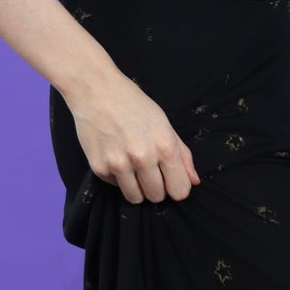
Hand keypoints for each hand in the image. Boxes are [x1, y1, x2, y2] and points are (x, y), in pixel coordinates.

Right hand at [65, 70, 201, 204]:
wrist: (96, 91)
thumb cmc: (133, 104)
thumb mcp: (164, 124)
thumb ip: (182, 155)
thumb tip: (193, 181)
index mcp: (164, 146)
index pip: (180, 191)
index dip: (177, 187)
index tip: (170, 180)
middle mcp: (143, 158)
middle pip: (157, 197)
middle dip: (156, 188)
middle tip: (149, 170)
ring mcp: (119, 164)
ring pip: (136, 198)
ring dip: (137, 188)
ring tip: (133, 168)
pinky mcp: (99, 168)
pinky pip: (116, 187)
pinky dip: (118, 177)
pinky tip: (116, 156)